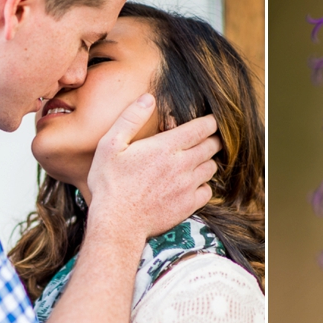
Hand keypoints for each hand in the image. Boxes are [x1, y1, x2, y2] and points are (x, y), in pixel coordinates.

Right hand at [86, 93, 219, 237]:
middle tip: (203, 139)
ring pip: (212, 167)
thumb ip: (130, 119)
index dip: (209, 122)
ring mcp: (188, 186)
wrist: (117, 224)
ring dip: (206, 161)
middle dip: (211, 139)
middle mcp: (182, 165)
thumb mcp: (110, 145)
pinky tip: (190, 184)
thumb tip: (148, 98)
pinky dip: (203, 185)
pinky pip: (208, 191)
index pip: (202, 128)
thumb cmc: (110, 184)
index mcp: (165, 147)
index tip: (208, 121)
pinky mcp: (189, 205)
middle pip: (212, 146)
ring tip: (194, 161)